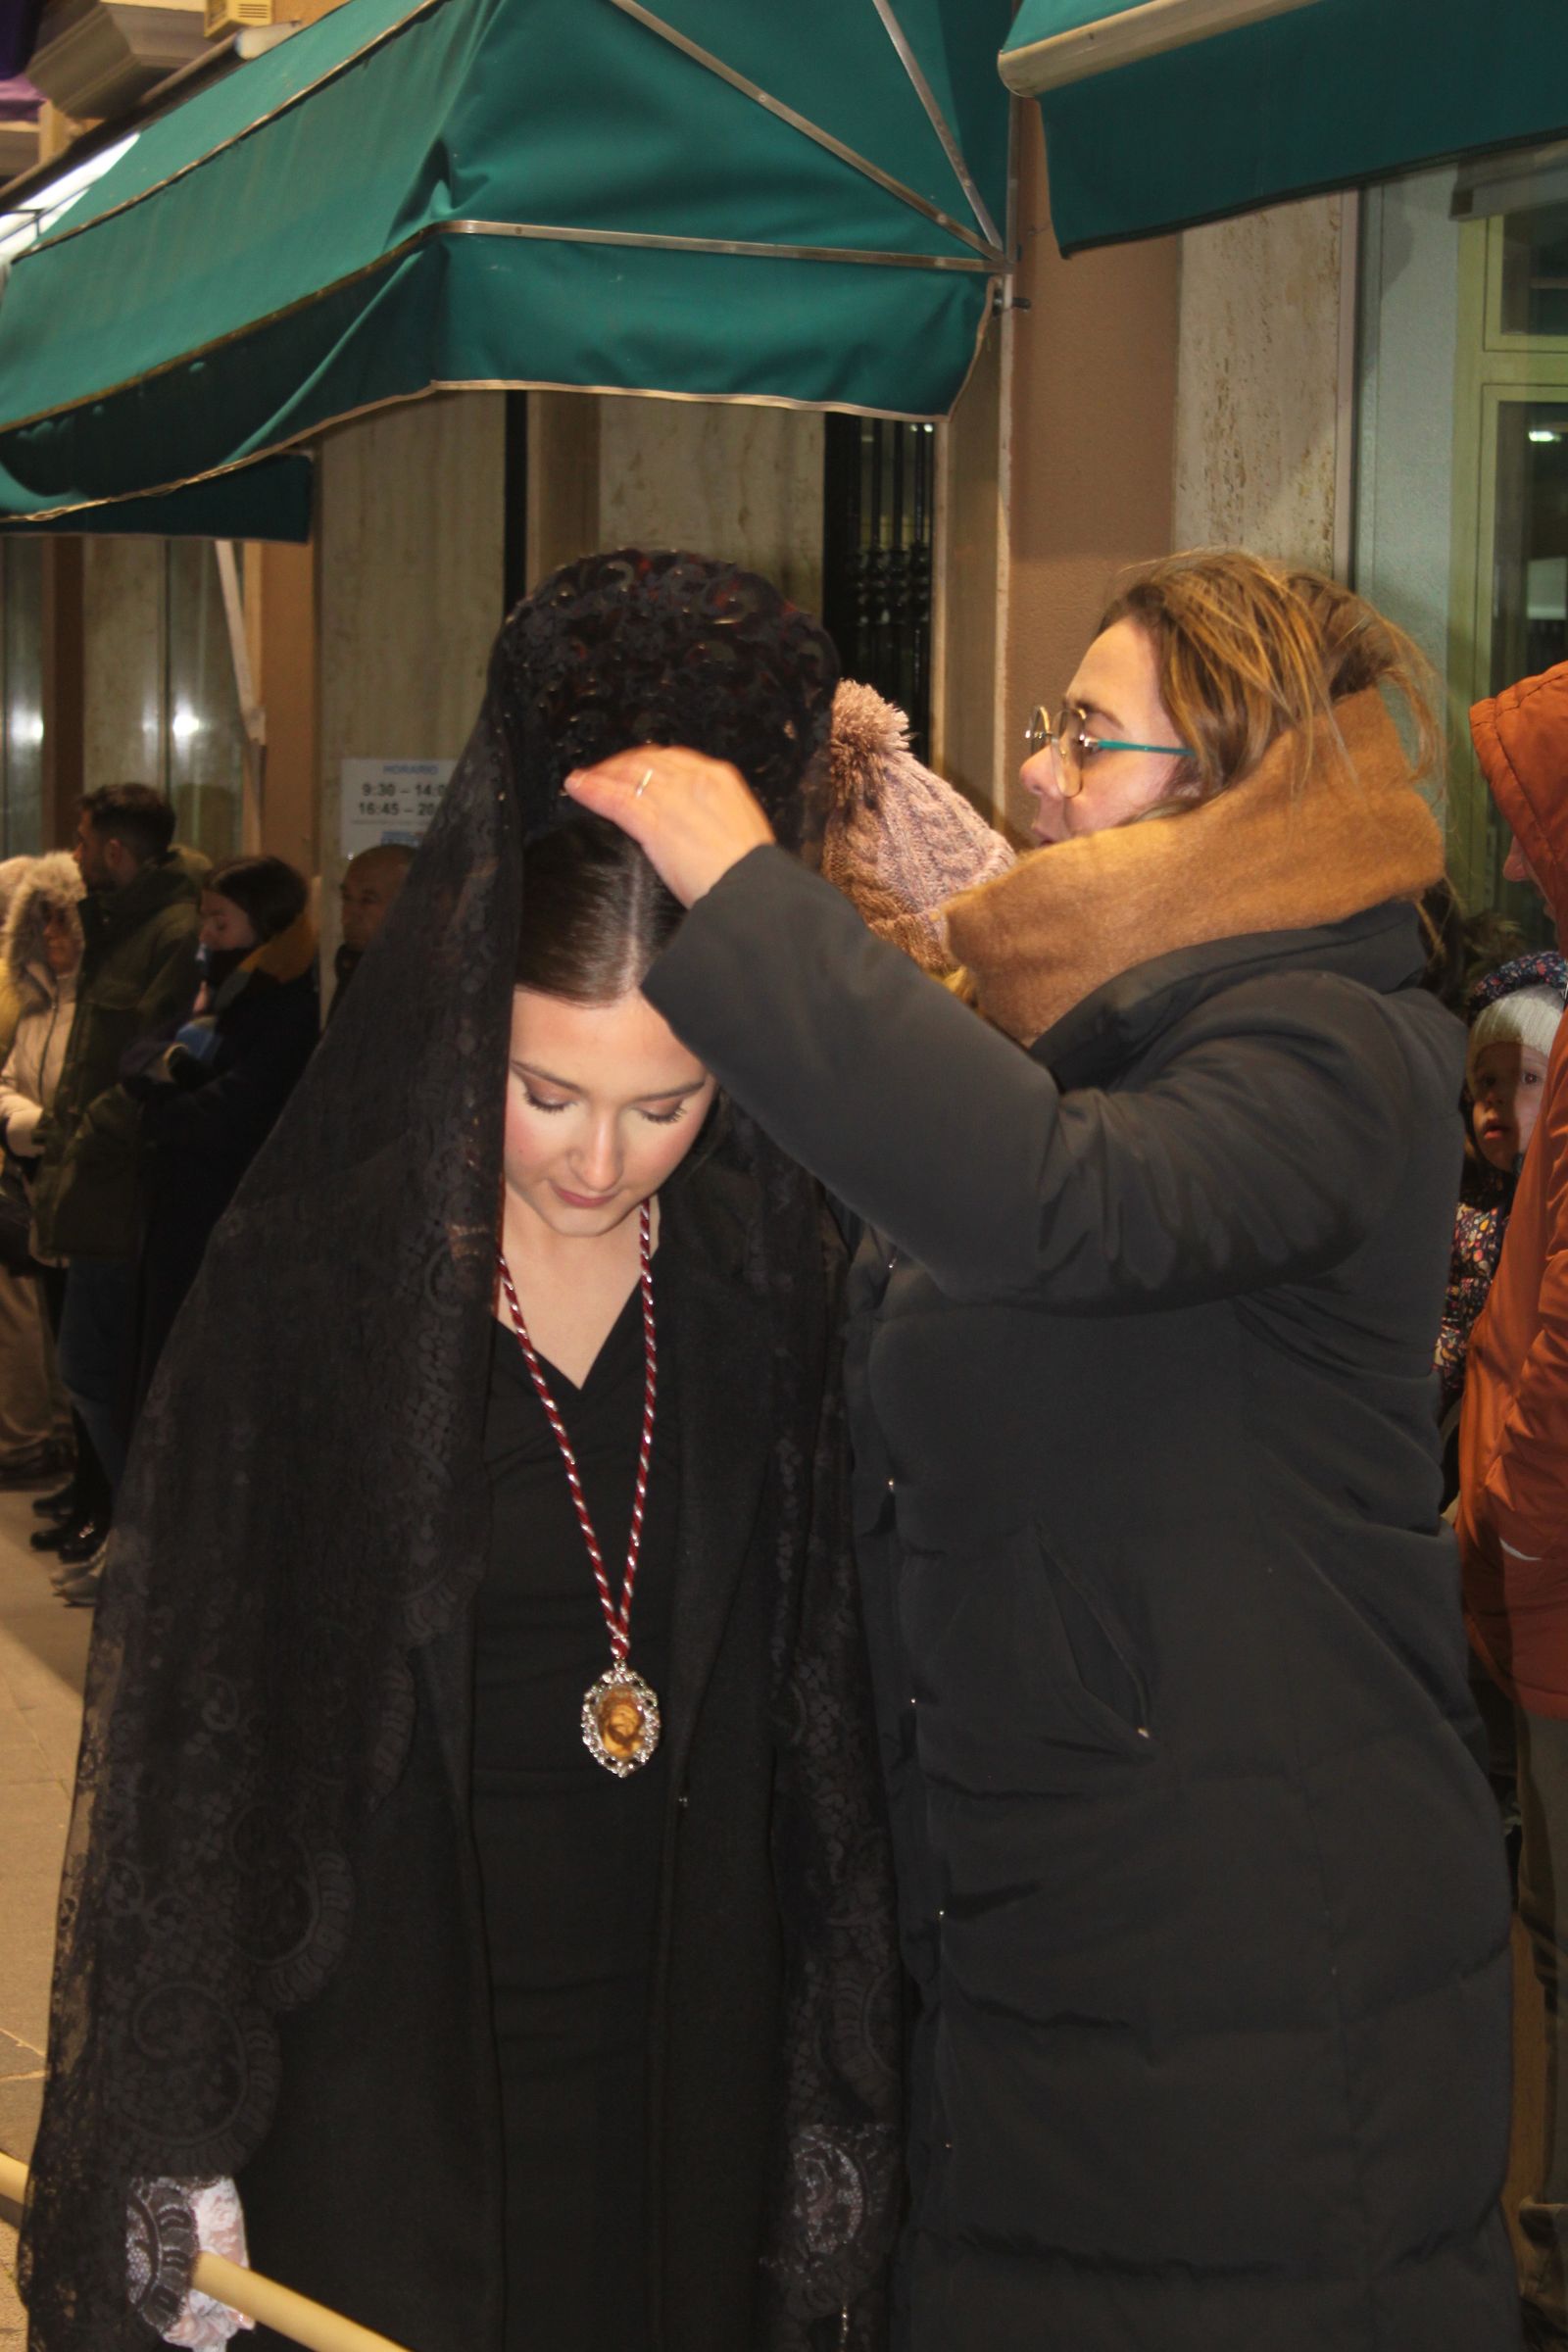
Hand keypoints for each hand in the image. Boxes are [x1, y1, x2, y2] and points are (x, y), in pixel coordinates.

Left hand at [563, 746, 774, 906]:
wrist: (751, 889)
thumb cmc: (750, 869)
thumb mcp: (738, 827)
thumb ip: (714, 815)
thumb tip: (700, 821)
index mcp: (720, 778)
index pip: (674, 759)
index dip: (648, 762)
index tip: (636, 768)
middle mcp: (694, 780)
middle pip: (647, 762)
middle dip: (621, 765)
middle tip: (604, 772)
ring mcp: (672, 799)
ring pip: (628, 778)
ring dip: (601, 776)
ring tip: (582, 780)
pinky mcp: (653, 823)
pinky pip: (616, 799)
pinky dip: (593, 791)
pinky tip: (578, 788)